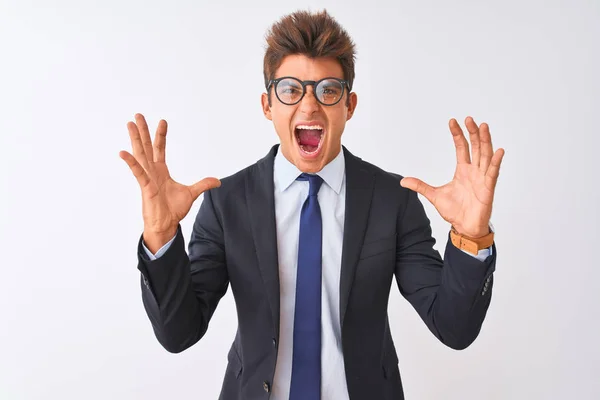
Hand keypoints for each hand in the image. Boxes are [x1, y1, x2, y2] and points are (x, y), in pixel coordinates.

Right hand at [119, 114, 220, 248]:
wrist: (166, 225)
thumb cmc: (173, 210)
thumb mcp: (191, 193)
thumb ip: (203, 185)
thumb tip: (217, 181)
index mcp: (161, 171)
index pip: (160, 148)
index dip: (161, 135)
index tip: (162, 121)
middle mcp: (152, 171)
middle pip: (147, 146)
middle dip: (143, 131)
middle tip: (138, 115)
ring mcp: (147, 178)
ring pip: (140, 154)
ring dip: (135, 139)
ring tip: (130, 124)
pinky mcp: (145, 187)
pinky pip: (138, 172)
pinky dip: (131, 162)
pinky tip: (124, 152)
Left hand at [400, 117, 504, 237]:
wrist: (464, 227)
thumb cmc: (454, 211)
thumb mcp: (434, 196)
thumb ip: (420, 186)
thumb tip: (403, 181)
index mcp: (463, 170)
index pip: (461, 147)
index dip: (458, 134)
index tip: (452, 121)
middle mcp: (474, 171)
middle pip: (475, 147)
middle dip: (473, 132)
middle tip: (469, 118)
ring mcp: (482, 178)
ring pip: (485, 155)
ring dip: (485, 141)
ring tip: (484, 126)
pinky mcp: (488, 188)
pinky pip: (493, 173)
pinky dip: (496, 162)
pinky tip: (498, 151)